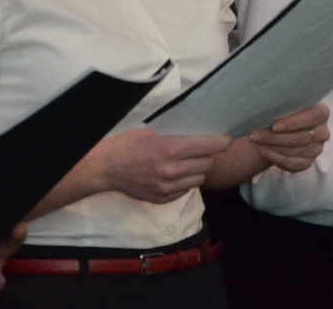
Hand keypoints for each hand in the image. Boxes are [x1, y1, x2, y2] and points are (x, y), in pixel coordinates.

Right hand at [90, 129, 230, 203]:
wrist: (106, 168)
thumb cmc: (130, 144)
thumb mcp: (155, 133)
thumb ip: (179, 138)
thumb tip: (203, 137)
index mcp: (171, 149)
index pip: (209, 146)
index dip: (222, 142)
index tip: (226, 140)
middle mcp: (172, 170)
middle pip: (207, 163)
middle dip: (208, 156)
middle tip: (202, 150)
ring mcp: (167, 187)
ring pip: (199, 179)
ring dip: (197, 171)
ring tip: (188, 164)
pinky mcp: (162, 199)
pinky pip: (186, 191)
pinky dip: (185, 183)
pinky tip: (176, 175)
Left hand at [246, 103, 329, 173]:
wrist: (279, 130)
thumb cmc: (281, 113)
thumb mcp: (284, 104)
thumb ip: (282, 105)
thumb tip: (267, 107)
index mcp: (321, 113)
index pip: (312, 118)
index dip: (293, 123)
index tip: (274, 126)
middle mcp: (323, 132)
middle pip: (301, 138)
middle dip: (275, 138)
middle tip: (255, 135)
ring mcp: (317, 149)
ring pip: (295, 152)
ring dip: (273, 148)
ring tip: (256, 142)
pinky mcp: (308, 162)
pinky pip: (293, 164)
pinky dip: (276, 158)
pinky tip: (263, 151)